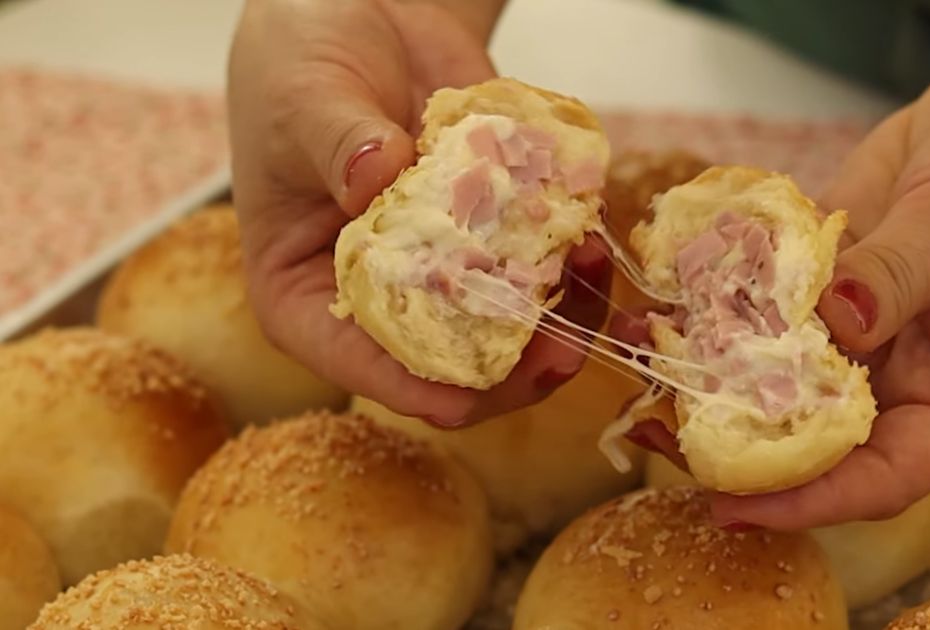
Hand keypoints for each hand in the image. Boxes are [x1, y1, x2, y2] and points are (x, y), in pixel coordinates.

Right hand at [227, 0, 608, 425]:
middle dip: (515, 363)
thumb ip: (338, 142)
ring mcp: (445, 267)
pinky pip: (543, 262)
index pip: (362, 367)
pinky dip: (573, 257)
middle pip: (455, 363)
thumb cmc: (298, 65)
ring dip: (563, 311)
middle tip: (564, 343)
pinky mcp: (495, 229)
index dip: (418, 390)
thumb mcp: (301, 97)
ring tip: (587, 260)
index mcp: (310, 296)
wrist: (361, 14)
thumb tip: (376, 176)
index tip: (470, 394)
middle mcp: (382, 297)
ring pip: (514, 325)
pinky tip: (589, 230)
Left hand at [618, 33, 929, 527]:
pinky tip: (665, 302)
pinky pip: (761, 309)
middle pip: (812, 440)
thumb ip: (898, 275)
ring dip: (710, 374)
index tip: (736, 503)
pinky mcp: (817, 289)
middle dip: (738, 444)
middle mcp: (899, 382)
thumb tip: (833, 319)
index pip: (885, 477)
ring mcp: (853, 337)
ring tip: (647, 362)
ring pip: (775, 377)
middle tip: (660, 435)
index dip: (811, 500)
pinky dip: (715, 308)